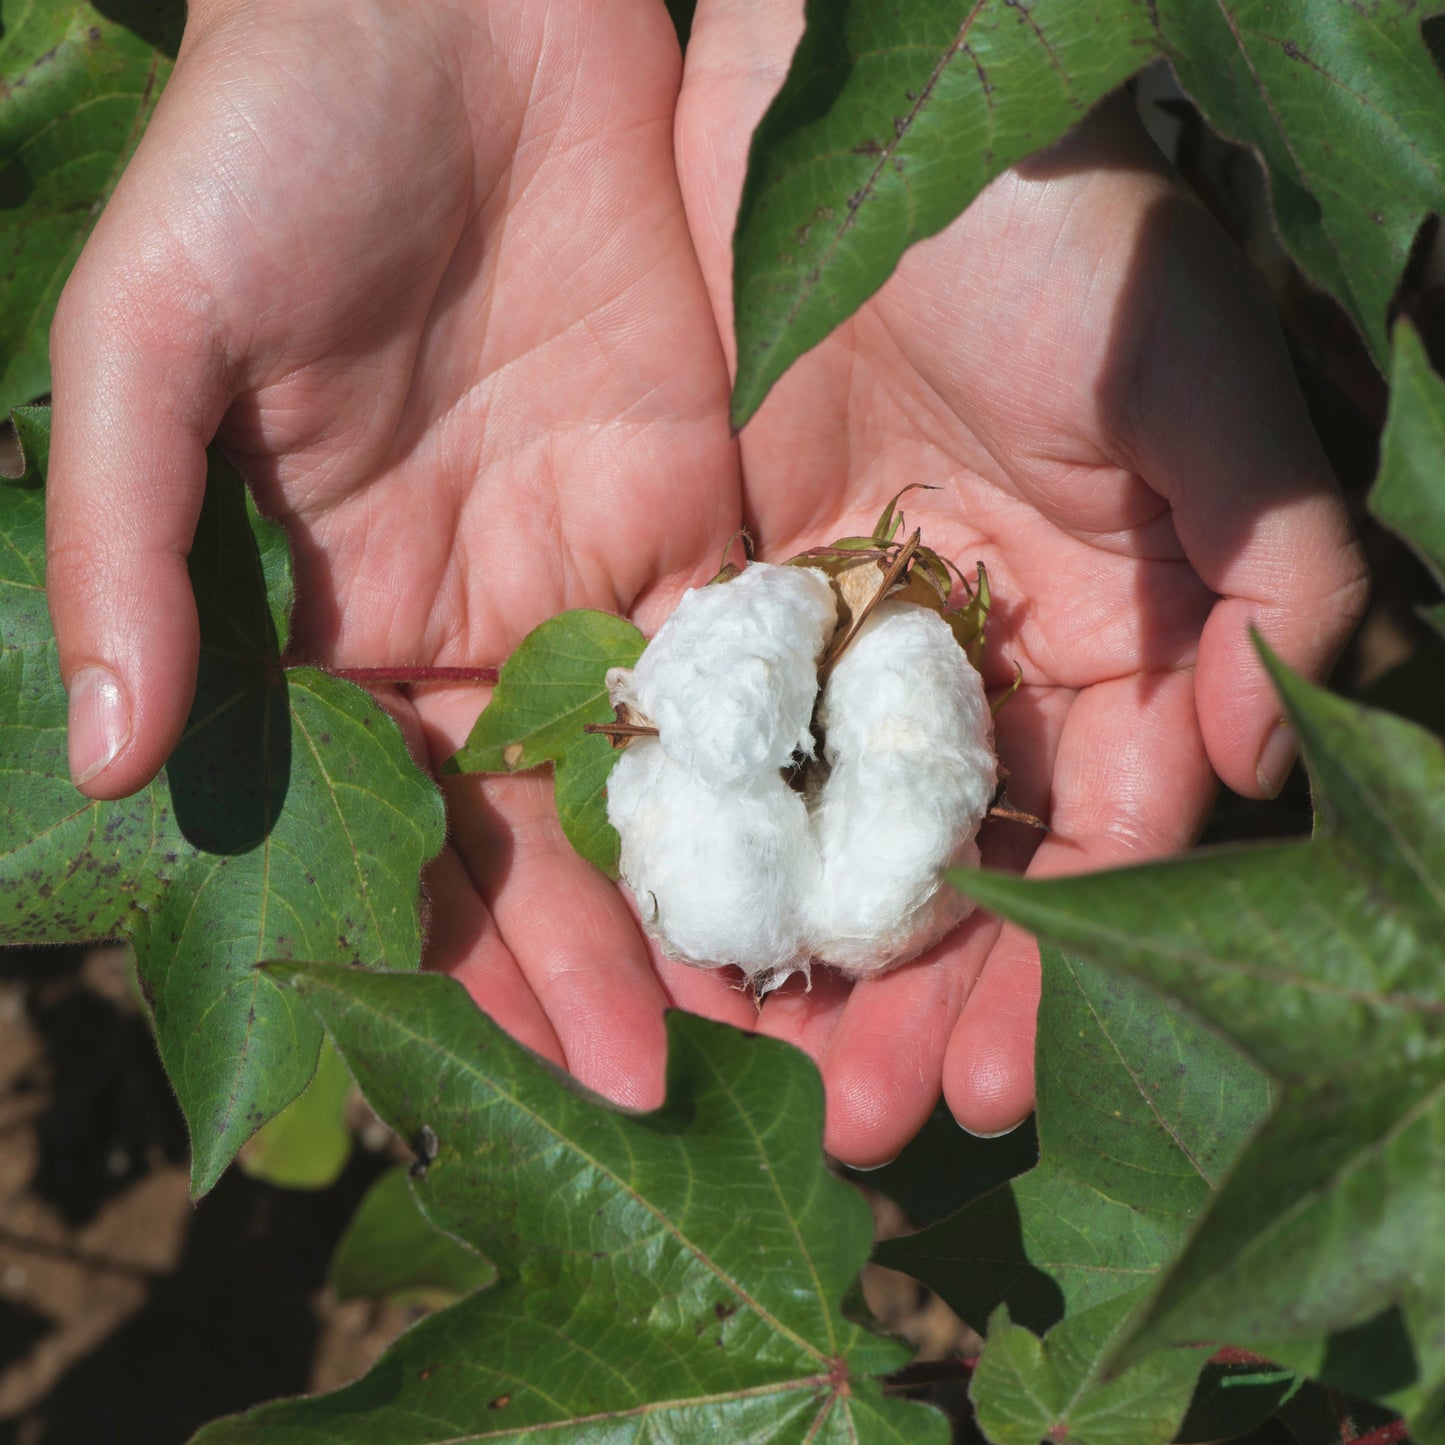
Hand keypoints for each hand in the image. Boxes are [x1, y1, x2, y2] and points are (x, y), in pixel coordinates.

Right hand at [46, 0, 755, 1107]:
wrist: (444, 7)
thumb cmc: (271, 151)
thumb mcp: (153, 337)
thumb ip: (136, 543)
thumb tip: (119, 758)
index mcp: (337, 628)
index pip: (411, 831)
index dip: (481, 952)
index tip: (564, 1060)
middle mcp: (472, 629)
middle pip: (553, 833)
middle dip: (618, 959)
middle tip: (700, 1079)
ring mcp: (594, 571)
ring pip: (663, 770)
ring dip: (719, 888)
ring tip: (795, 1011)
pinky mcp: (698, 502)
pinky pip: (750, 653)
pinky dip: (789, 754)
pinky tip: (841, 846)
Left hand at [675, 1, 1366, 1159]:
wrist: (864, 126)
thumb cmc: (1054, 235)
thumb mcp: (1190, 379)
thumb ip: (1269, 549)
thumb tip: (1280, 737)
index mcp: (1103, 640)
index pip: (1091, 843)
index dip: (1054, 969)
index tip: (993, 1083)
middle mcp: (974, 670)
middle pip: (950, 874)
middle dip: (919, 1003)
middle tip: (871, 1125)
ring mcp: (845, 649)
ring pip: (825, 839)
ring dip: (800, 963)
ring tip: (766, 1083)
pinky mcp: (728, 608)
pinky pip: (711, 751)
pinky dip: (695, 847)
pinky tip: (662, 946)